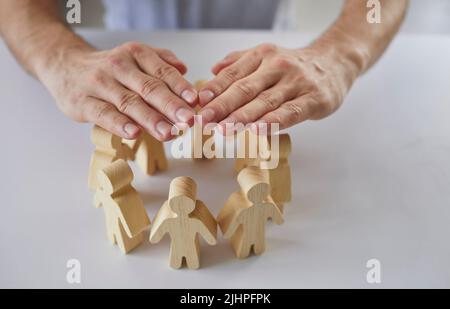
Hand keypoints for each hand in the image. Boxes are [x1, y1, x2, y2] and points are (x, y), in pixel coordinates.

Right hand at [38, 42, 196, 140]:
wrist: (65, 66)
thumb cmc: (109, 68)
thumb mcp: (134, 57)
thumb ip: (161, 62)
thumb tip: (184, 69)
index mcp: (136, 54)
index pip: (163, 72)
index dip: (180, 87)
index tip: (195, 101)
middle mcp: (119, 66)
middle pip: (149, 88)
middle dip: (171, 106)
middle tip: (188, 120)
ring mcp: (100, 84)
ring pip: (129, 103)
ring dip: (151, 119)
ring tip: (169, 133)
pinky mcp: (84, 103)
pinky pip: (104, 114)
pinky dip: (120, 124)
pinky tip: (135, 134)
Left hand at [197, 43, 359, 132]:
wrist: (336, 63)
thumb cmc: (295, 66)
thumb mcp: (267, 56)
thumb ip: (239, 61)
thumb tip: (213, 70)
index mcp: (262, 56)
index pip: (232, 74)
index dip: (213, 90)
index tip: (197, 104)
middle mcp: (277, 66)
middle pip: (244, 88)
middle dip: (221, 106)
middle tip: (203, 120)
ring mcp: (296, 83)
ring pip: (264, 102)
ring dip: (242, 117)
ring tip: (223, 129)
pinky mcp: (313, 99)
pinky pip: (290, 112)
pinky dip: (273, 121)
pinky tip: (257, 130)